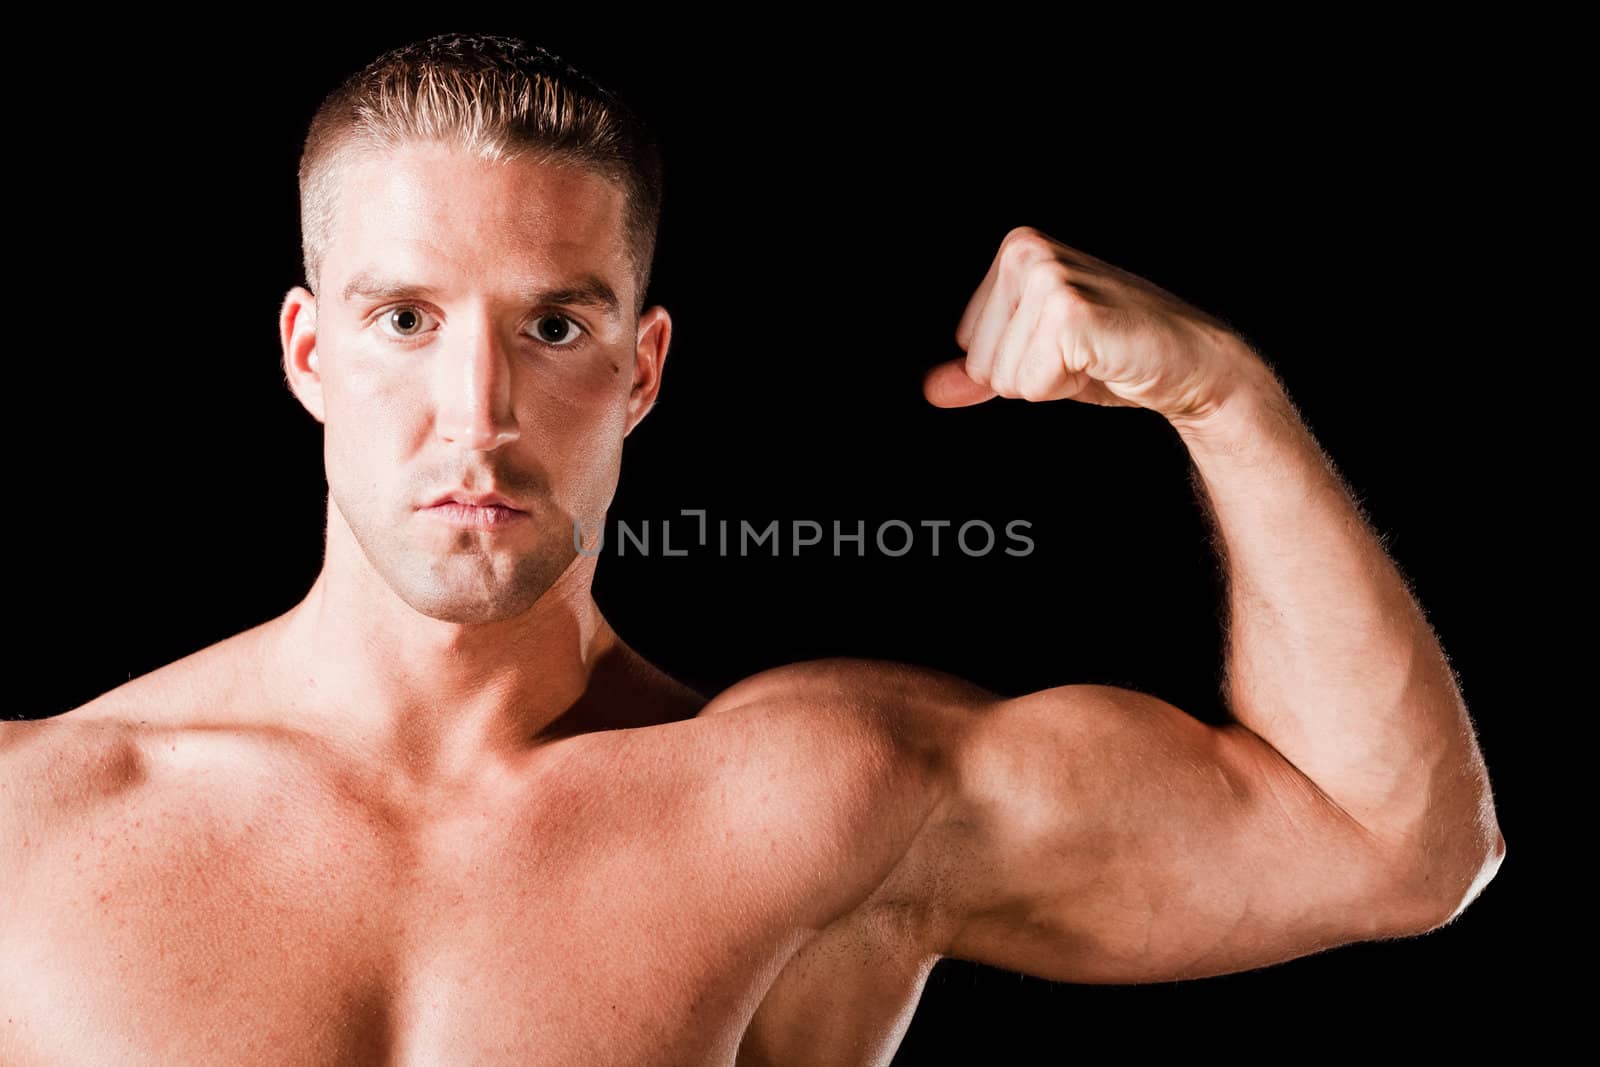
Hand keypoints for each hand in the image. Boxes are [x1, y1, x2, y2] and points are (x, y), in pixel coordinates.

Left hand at [922, 226, 1260, 423]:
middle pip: (979, 362)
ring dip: (1050, 381)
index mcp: (1015, 249)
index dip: (1014, 362)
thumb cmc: (1113, 354)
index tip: (1062, 344)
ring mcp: (1049, 278)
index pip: (966, 343)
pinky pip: (1030, 384)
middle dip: (1028, 374)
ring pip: (1004, 378)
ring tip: (1092, 355)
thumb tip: (930, 390)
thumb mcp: (1034, 357)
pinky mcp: (1070, 312)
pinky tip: (1100, 361)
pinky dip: (1065, 387)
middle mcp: (1027, 251)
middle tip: (1080, 352)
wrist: (1188, 363)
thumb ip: (981, 371)